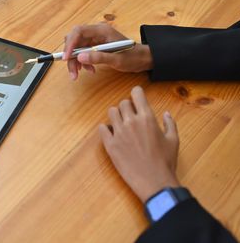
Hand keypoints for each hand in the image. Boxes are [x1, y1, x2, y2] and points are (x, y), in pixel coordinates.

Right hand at [62, 24, 152, 79]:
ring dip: (74, 61)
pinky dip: (82, 62)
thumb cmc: (133, 57)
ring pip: (76, 48)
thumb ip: (98, 57)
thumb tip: (79, 57)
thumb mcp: (117, 59)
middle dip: (70, 55)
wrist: (143, 59)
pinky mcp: (95, 46)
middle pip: (74, 40)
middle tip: (72, 71)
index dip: (70, 43)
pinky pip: (82, 53)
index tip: (66, 57)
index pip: (78, 31)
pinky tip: (90, 70)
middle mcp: (96, 33)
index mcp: (101, 30)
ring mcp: (95, 39)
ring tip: (77, 74)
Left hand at [99, 86, 179, 202]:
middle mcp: (131, 122)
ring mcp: (119, 133)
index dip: (136, 93)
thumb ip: (170, 123)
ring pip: (111, 112)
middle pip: (123, 103)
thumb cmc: (165, 161)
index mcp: (147, 118)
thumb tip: (165, 113)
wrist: (154, 181)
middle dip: (127, 107)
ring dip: (116, 116)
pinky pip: (102, 128)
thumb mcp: (174, 140)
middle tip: (131, 115)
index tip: (137, 96)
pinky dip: (106, 129)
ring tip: (121, 124)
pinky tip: (112, 134)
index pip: (136, 94)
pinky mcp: (110, 144)